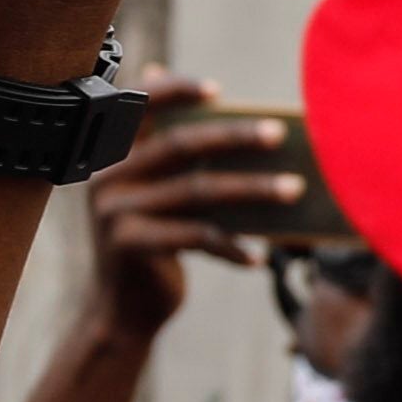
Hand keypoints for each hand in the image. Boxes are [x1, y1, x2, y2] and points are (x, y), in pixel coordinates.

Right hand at [73, 82, 305, 336]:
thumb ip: (170, 156)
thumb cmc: (152, 243)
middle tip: (277, 134)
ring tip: (294, 189)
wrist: (121, 309)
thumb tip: (216, 110)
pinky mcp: (129, 245)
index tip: (217, 91)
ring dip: (251, 189)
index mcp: (110, 156)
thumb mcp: (155, 195)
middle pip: (179, 146)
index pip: (137, 108)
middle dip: (233, 137)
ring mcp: (115, 212)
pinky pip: (196, 236)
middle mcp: (107, 178)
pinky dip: (232, 246)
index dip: (174, 91)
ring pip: (196, 190)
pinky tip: (259, 257)